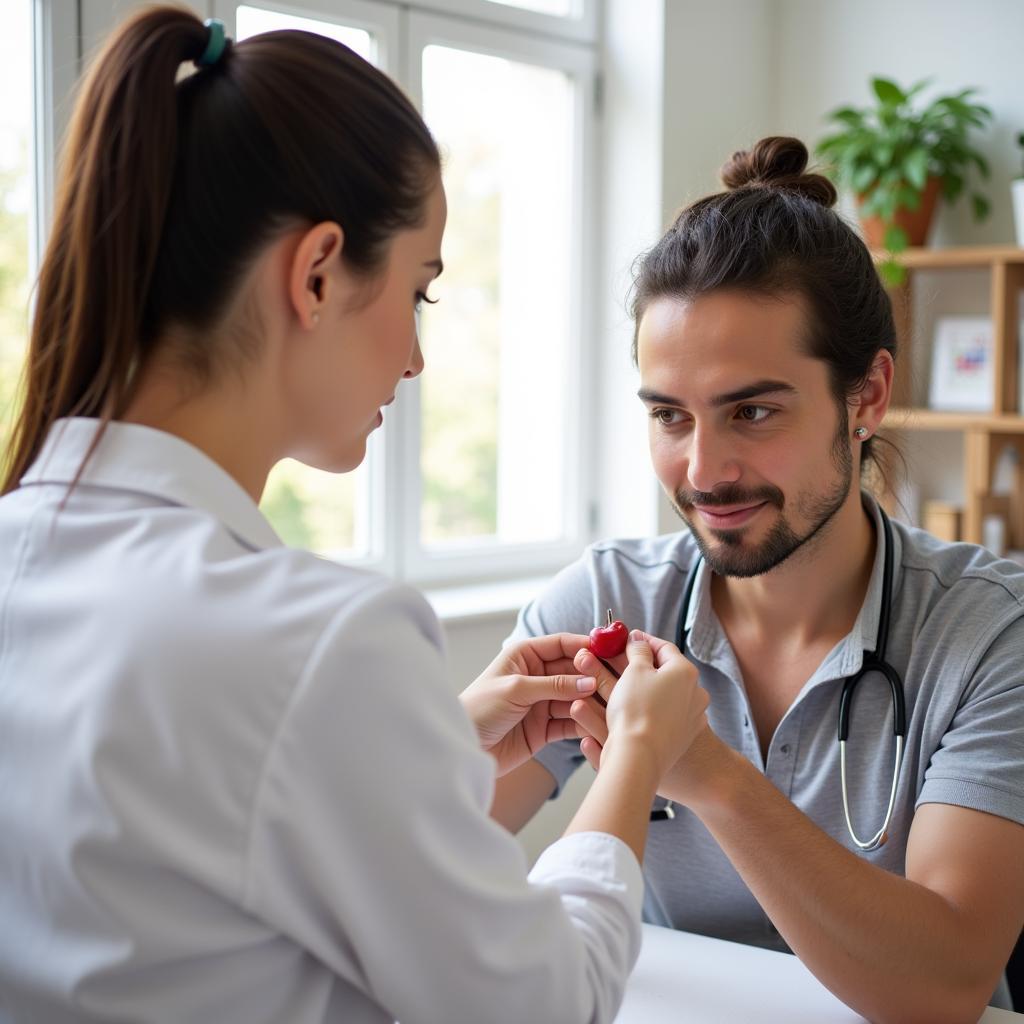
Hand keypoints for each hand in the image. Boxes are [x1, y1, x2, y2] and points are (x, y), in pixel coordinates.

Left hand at [459, 633, 598, 776]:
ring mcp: (541, 703)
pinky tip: (597, 723)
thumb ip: (554, 685)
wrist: (463, 748)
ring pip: (575, 697)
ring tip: (611, 704)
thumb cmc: (478, 709)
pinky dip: (584, 722)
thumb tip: (589, 681)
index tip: (609, 651)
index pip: (561, 644)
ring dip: (591, 700)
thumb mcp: (516, 690)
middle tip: (615, 680)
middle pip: (573, 671)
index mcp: (524, 656)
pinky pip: (571, 722)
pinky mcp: (544, 728)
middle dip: (592, 675)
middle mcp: (536, 676)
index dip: (585, 646)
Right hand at [572, 630, 707, 779]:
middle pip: (669, 671)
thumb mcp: (634, 671)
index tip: (629, 639)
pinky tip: (638, 711)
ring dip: (650, 688)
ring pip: (669, 694)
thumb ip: (638, 650)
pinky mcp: (685, 737)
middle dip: (647, 665)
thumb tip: (639, 640)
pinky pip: (668, 715)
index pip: (664, 648)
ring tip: (628, 687)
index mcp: (686, 672)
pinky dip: (654, 709)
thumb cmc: (635, 710)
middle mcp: (696, 693)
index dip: (644, 641)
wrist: (639, 757)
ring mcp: (693, 717)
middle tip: (625, 661)